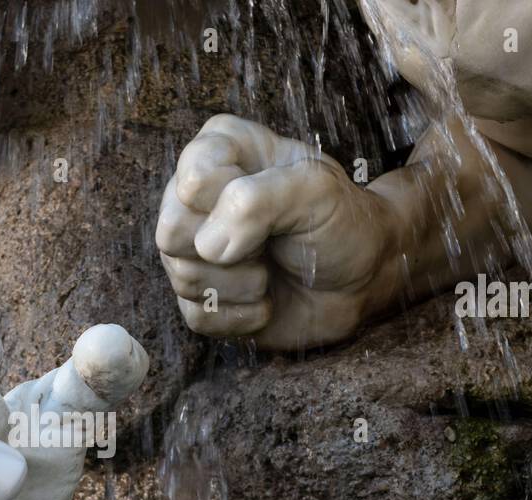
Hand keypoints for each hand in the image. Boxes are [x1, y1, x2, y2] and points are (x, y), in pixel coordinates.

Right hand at [157, 114, 398, 349]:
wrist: (360, 281)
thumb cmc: (340, 222)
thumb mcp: (316, 191)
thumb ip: (260, 199)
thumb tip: (210, 246)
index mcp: (218, 151)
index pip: (193, 178)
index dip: (233, 200)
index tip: (274, 200)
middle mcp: (193, 200)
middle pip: (170, 231)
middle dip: (232, 248)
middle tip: (270, 241)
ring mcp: (192, 252)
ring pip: (184, 277)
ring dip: (244, 283)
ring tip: (272, 269)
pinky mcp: (200, 300)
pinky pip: (199, 317)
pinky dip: (243, 316)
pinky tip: (266, 299)